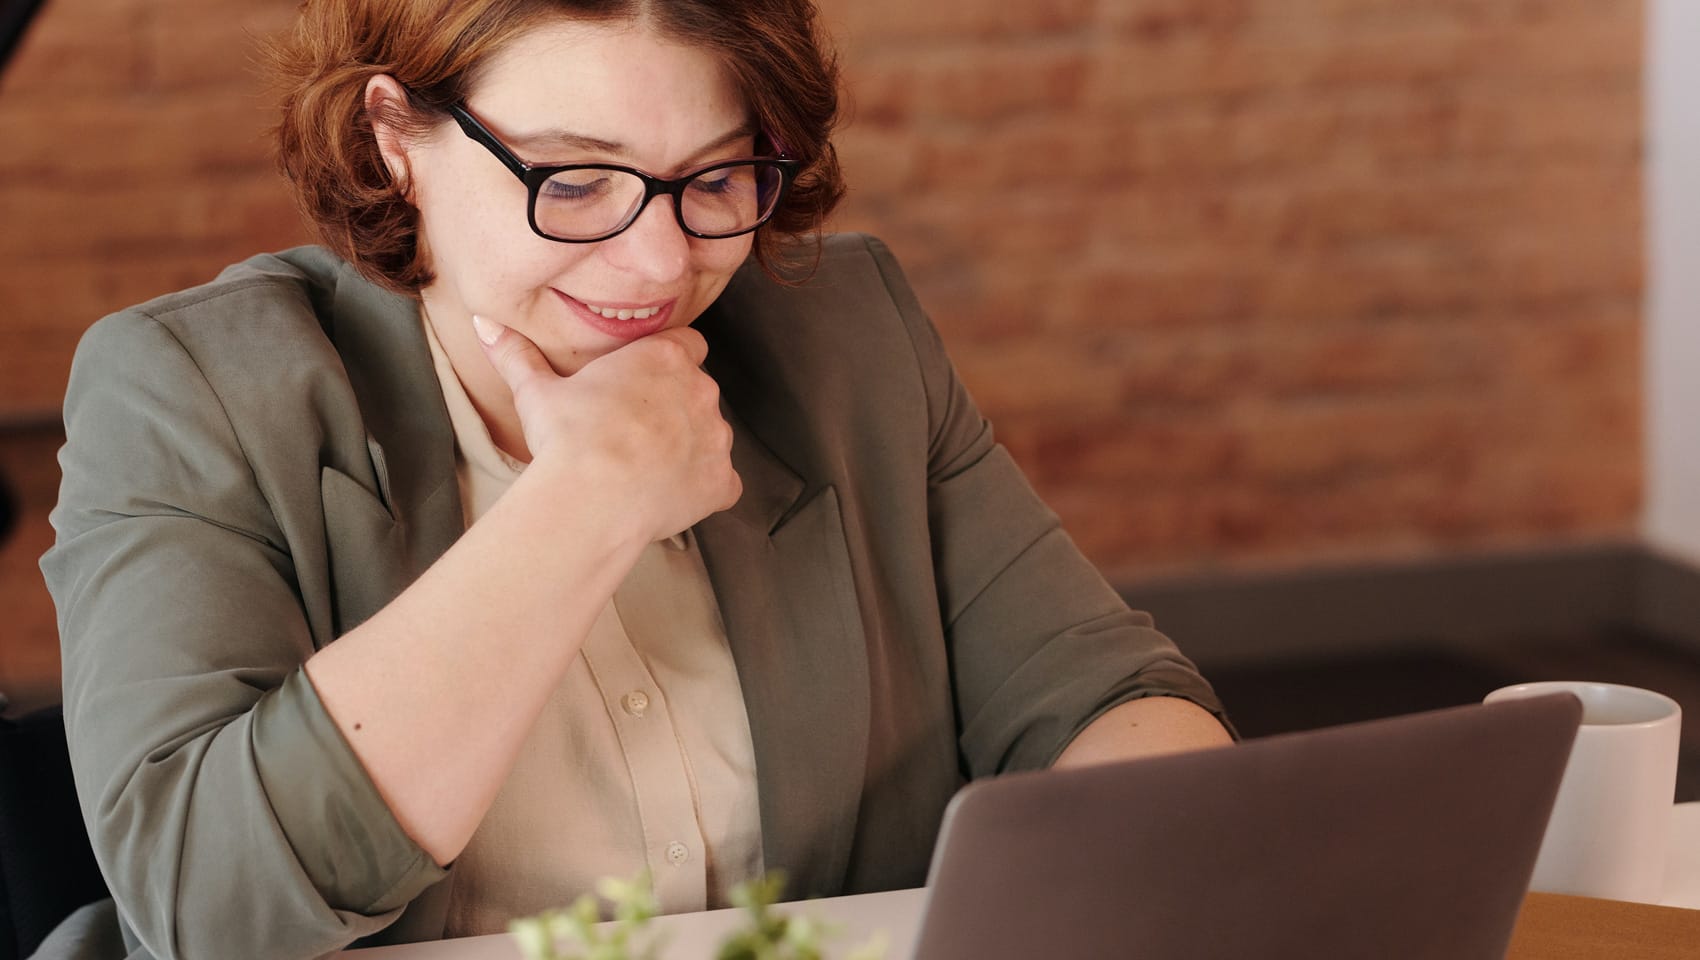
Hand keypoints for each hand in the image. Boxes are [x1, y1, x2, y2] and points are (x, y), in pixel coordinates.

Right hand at [473, 315, 740, 541]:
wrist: (593, 497)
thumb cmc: (568, 439)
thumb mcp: (536, 391)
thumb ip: (517, 355)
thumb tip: (483, 323)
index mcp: (665, 357)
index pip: (686, 346)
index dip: (664, 366)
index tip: (640, 386)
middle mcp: (701, 390)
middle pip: (698, 392)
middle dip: (675, 409)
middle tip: (635, 434)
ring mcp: (716, 437)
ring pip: (711, 436)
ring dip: (688, 448)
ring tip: (646, 469)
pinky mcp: (722, 480)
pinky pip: (722, 482)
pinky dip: (702, 490)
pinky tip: (667, 497)